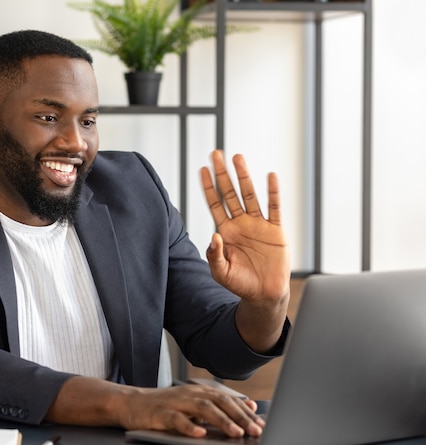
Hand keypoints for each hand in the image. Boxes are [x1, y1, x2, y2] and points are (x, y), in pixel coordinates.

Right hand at [46, 377, 263, 438]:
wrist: (132, 403)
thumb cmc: (166, 406)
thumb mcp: (195, 403)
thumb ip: (220, 404)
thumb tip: (249, 405)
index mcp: (201, 391)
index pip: (228, 400)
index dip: (246, 412)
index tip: (262, 425)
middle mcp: (191, 393)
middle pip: (219, 403)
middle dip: (239, 417)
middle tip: (255, 431)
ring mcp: (176, 402)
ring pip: (202, 409)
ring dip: (221, 421)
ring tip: (235, 433)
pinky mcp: (161, 413)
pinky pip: (177, 420)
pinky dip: (189, 426)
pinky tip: (200, 434)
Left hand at [200, 150, 289, 305]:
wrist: (264, 294)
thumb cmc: (240, 283)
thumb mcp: (221, 272)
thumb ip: (215, 255)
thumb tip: (214, 235)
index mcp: (225, 231)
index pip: (215, 204)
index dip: (209, 187)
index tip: (202, 169)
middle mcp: (240, 223)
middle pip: (230, 193)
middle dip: (222, 173)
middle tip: (216, 153)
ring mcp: (258, 224)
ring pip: (250, 195)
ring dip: (244, 176)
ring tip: (237, 157)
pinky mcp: (275, 230)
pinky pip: (274, 208)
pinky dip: (273, 192)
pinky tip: (270, 176)